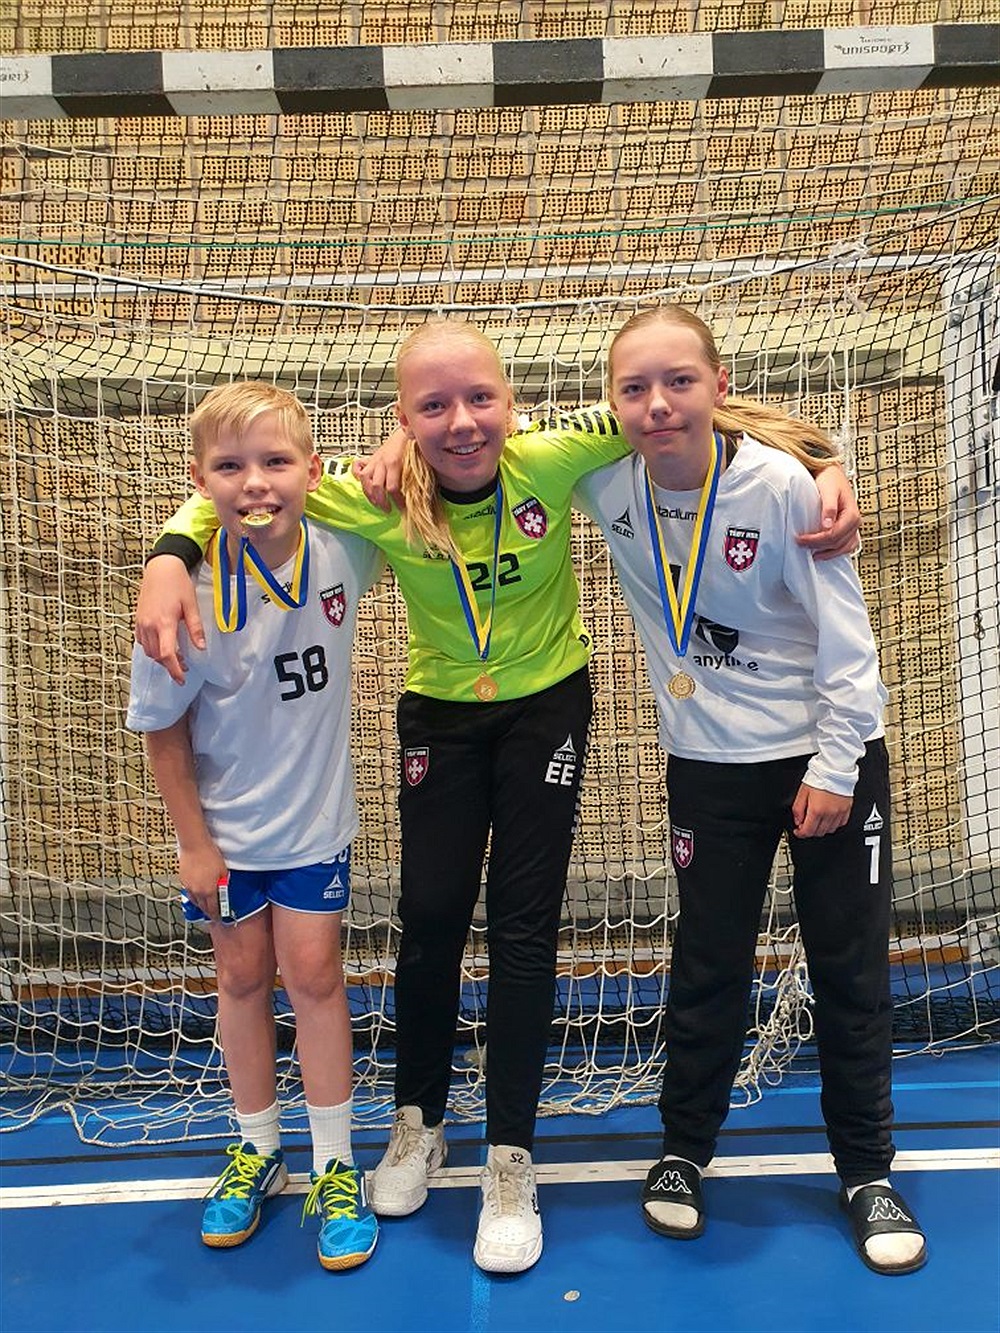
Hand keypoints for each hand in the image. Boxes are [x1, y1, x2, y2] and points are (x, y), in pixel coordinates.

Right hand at [135, 555, 203, 684]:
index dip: (175, 670)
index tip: (182, 678)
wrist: (160, 568)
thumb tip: (201, 647)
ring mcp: (141, 623)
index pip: (167, 654)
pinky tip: (162, 645)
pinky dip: (151, 648)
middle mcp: (149, 625)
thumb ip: (195, 628)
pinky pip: (142, 641)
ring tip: (176, 657)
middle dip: (170, 665)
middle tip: (184, 667)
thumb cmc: (178, 584)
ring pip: (148, 650)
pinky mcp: (137, 619)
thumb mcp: (191, 605)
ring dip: (160, 658)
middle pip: (156, 656)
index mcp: (164, 622)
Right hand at [179, 844, 229, 920]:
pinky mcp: (183, 880)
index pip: (213, 909)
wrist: (194, 845)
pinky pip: (189, 892)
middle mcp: (198, 891)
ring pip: (194, 901)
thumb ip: (223, 882)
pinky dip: (194, 895)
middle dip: (208, 912)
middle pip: (203, 907)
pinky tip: (197, 893)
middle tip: (213, 913)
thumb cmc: (210, 855)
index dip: (216, 915)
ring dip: (200, 905)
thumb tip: (223, 889)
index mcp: (209, 891)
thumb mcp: (223, 870)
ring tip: (205, 905)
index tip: (219, 918)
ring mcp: (188, 886)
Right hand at [352, 425, 408, 511]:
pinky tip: (364, 485)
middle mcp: (381, 462)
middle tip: (388, 510)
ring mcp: (374, 460)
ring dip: (370, 494)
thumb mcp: (415, 462)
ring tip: (377, 503)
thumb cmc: (413, 445)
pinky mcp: (370, 459)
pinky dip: (357, 476)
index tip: (402, 509)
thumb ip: (414, 477)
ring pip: (365, 480)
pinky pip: (357, 468)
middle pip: (376, 486)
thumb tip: (418, 495)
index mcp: (394, 462)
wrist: (408, 429)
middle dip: (382, 502)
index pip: (392, 488)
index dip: (397, 501)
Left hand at [791, 783, 852, 837]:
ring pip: (830, 830)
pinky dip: (833, 824)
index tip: (798, 831)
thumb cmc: (819, 777)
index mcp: (817, 810)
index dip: (801, 834)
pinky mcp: (847, 809)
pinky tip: (827, 819)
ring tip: (816, 821)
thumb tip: (798, 820)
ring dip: (821, 829)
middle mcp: (829, 813)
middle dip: (810, 831)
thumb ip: (798, 809)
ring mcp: (839, 812)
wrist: (835, 769)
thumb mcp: (802, 792)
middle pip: (819, 832)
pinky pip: (840, 824)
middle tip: (805, 825)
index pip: (808, 831)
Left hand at [796, 464, 860, 559]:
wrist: (833, 474)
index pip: (834, 535)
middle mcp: (855, 522)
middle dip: (818, 546)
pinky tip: (823, 552)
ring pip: (844, 548)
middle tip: (800, 544)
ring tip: (812, 554)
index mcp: (852, 514)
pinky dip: (835, 551)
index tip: (800, 539)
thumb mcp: (828, 490)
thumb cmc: (830, 480)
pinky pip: (845, 545)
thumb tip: (827, 525)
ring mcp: (853, 527)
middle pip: (837, 543)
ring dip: (828, 553)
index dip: (816, 540)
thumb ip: (828, 507)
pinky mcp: (848, 528)